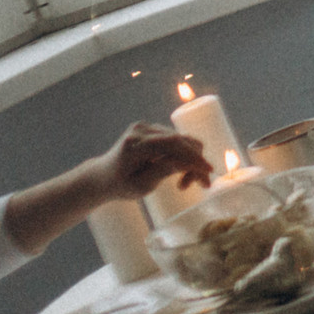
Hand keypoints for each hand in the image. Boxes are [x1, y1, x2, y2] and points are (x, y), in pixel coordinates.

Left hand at [93, 122, 211, 203]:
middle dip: (196, 161)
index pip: (172, 144)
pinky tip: (180, 171)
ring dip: (190, 160)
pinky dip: (183, 156)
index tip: (209, 171)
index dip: (194, 155)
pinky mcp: (152, 129)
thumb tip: (187, 163)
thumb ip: (163, 171)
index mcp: (135, 144)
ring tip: (185, 183)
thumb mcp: (141, 186)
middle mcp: (141, 130)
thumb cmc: (121, 185)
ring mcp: (147, 126)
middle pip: (180, 140)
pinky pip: (176, 140)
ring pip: (182, 140)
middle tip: (203, 185)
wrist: (104, 176)